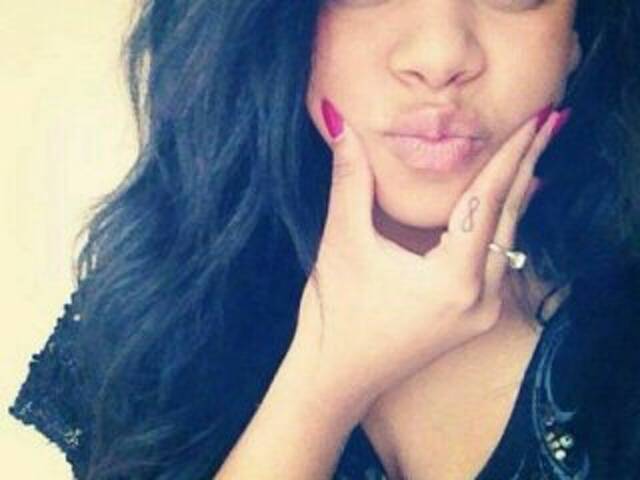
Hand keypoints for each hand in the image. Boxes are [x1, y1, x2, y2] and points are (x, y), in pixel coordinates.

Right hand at [292, 100, 563, 410]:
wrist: (336, 376)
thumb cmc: (336, 315)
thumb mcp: (343, 242)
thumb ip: (349, 178)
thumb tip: (339, 122)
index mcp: (453, 279)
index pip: (489, 200)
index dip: (511, 153)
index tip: (535, 116)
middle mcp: (481, 298)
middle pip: (510, 217)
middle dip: (527, 165)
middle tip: (548, 121)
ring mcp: (481, 312)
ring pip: (509, 239)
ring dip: (517, 194)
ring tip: (532, 153)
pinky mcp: (473, 317)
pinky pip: (499, 260)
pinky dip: (502, 225)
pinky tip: (508, 204)